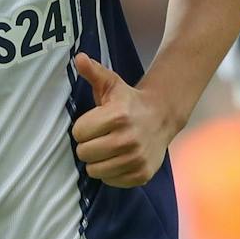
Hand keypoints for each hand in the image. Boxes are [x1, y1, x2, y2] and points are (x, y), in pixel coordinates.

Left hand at [69, 53, 177, 186]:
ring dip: (97, 161)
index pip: (78, 133)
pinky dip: (111, 173)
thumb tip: (78, 57)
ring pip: (95, 170)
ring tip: (108, 148)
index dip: (83, 128)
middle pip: (84, 153)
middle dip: (88, 145)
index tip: (94, 123)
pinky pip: (110, 181)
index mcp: (118, 116)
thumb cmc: (129, 101)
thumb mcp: (111, 84)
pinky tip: (119, 158)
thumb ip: (93, 72)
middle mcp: (128, 139)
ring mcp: (137, 159)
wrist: (161, 116)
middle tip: (100, 137)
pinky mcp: (142, 174)